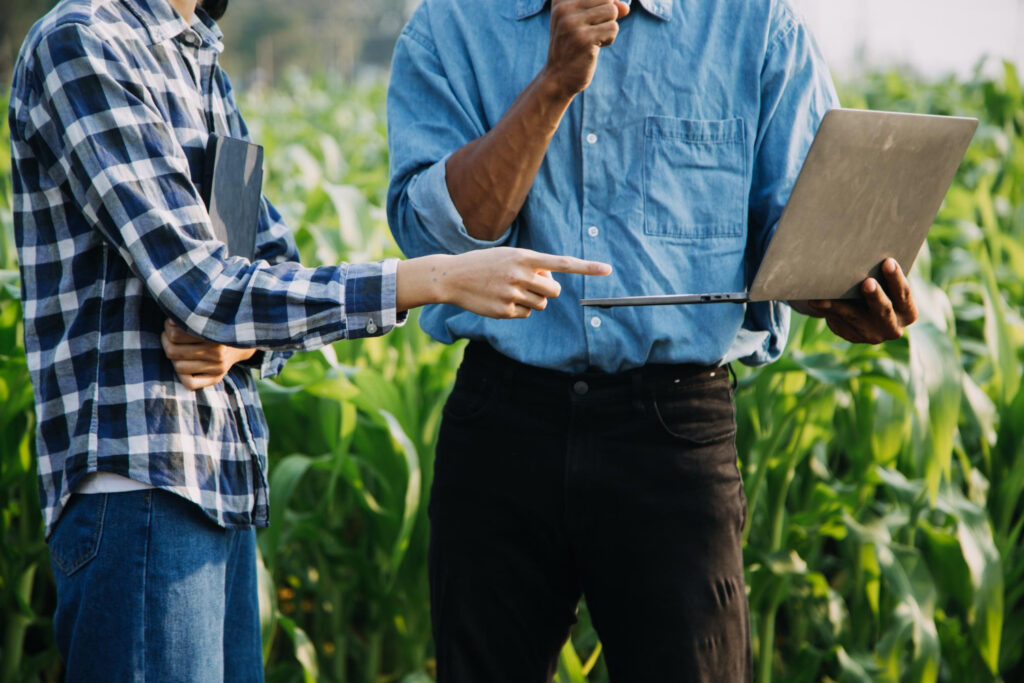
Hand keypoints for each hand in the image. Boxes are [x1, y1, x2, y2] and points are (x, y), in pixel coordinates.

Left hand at [160, 320, 257, 389]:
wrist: (241, 343)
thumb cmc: (216, 328)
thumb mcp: (206, 319)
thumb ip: (189, 320)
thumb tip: (170, 323)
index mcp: (213, 334)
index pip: (176, 335)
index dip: (168, 329)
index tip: (170, 325)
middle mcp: (218, 353)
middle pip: (174, 351)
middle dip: (167, 342)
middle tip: (169, 336)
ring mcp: (218, 367)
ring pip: (179, 367)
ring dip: (173, 358)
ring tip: (175, 349)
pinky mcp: (216, 378)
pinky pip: (190, 383)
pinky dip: (181, 376)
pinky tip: (183, 364)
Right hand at [396, 247, 611, 317]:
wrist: (452, 277)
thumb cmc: (485, 264)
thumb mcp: (509, 256)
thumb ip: (533, 266)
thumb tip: (551, 284)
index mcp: (524, 257)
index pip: (563, 263)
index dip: (587, 267)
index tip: (608, 269)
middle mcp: (521, 275)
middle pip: (554, 292)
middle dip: (547, 291)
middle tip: (530, 285)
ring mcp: (512, 294)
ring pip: (540, 305)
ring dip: (532, 301)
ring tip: (510, 290)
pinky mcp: (504, 311)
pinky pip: (525, 314)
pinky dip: (517, 310)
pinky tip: (500, 301)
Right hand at [542, 0, 629, 98]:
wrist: (558, 78)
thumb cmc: (573, 47)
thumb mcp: (585, 22)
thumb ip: (605, 8)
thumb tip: (626, 7)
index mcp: (560, 0)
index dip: (603, 5)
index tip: (590, 20)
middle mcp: (563, 8)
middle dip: (606, 16)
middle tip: (591, 32)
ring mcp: (572, 23)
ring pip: (612, 11)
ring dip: (609, 27)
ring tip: (593, 39)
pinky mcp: (584, 39)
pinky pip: (613, 28)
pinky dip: (609, 39)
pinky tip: (594, 48)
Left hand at [796, 258, 918, 343]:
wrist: (867, 314)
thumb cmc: (883, 289)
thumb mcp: (888, 286)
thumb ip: (884, 275)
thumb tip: (868, 248)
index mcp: (907, 313)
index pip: (904, 294)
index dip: (896, 279)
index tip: (888, 261)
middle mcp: (892, 328)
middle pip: (883, 310)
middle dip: (874, 296)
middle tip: (867, 282)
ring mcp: (870, 334)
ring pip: (853, 318)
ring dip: (840, 306)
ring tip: (826, 297)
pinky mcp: (850, 335)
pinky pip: (837, 321)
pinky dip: (825, 309)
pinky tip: (814, 300)